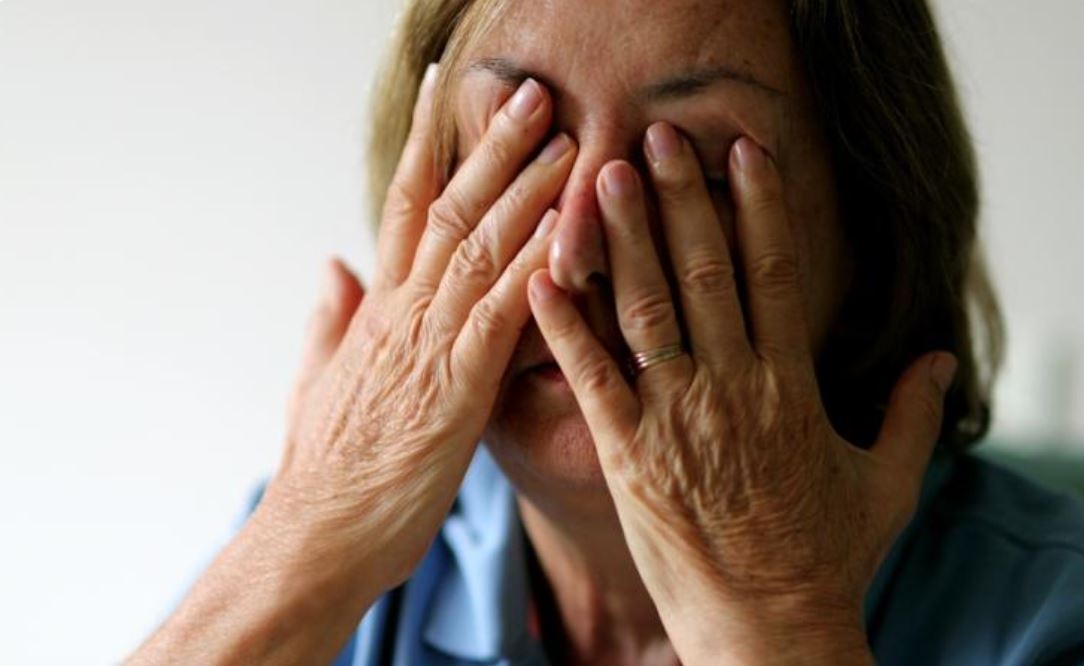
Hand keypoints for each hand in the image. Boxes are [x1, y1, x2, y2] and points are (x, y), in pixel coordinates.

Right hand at [259, 70, 576, 593]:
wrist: (315, 538)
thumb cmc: (325, 470)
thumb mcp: (319, 379)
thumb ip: (331, 316)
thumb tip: (332, 264)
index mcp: (378, 311)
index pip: (404, 208)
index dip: (429, 145)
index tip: (448, 93)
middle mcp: (402, 314)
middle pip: (449, 210)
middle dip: (493, 148)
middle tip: (534, 96)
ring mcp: (428, 346)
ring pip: (479, 249)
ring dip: (526, 191)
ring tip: (565, 139)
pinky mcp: (456, 389)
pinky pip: (500, 315)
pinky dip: (532, 269)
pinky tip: (563, 231)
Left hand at [527, 123, 956, 664]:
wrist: (772, 628)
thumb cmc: (827, 557)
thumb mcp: (887, 482)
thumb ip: (912, 413)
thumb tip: (942, 359)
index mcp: (790, 385)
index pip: (773, 274)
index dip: (757, 206)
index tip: (741, 152)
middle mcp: (732, 387)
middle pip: (704, 271)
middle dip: (679, 198)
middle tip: (655, 136)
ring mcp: (676, 418)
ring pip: (647, 308)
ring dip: (622, 237)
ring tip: (599, 178)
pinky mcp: (628, 453)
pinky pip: (591, 377)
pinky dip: (564, 324)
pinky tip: (540, 276)